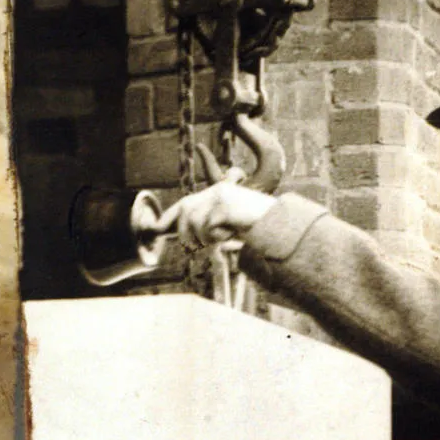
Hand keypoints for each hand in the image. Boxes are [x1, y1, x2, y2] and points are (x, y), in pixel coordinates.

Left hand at [154, 184, 276, 251]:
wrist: (281, 226)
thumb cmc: (260, 228)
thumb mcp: (231, 225)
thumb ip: (211, 225)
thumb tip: (187, 239)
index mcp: (219, 192)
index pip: (187, 202)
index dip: (170, 215)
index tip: (157, 227)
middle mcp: (218, 191)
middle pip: (185, 211)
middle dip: (184, 233)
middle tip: (193, 249)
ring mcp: (221, 197)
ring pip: (195, 222)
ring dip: (206, 238)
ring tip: (224, 240)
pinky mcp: (224, 206)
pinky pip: (209, 228)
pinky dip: (219, 237)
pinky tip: (234, 235)